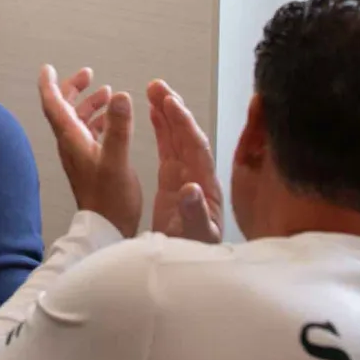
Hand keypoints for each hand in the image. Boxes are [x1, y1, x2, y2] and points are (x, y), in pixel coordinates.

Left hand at [38, 64, 140, 237]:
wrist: (106, 228)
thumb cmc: (110, 199)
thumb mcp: (117, 159)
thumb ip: (119, 127)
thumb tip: (120, 95)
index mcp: (72, 138)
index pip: (53, 104)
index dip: (49, 84)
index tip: (47, 67)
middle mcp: (71, 143)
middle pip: (65, 108)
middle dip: (74, 88)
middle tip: (88, 74)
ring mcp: (79, 153)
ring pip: (78, 120)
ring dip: (90, 104)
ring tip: (107, 92)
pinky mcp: (90, 162)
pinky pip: (90, 134)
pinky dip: (100, 121)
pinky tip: (114, 121)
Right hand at [148, 79, 224, 242]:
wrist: (190, 272)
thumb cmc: (195, 254)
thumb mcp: (195, 237)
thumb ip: (195, 213)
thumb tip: (191, 187)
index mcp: (206, 187)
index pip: (195, 148)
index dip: (184, 125)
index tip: (171, 103)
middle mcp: (198, 177)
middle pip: (187, 136)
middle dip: (174, 110)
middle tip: (157, 86)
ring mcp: (186, 178)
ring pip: (177, 139)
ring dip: (167, 114)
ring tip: (153, 90)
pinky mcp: (173, 183)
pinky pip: (169, 150)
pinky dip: (163, 130)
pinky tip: (155, 114)